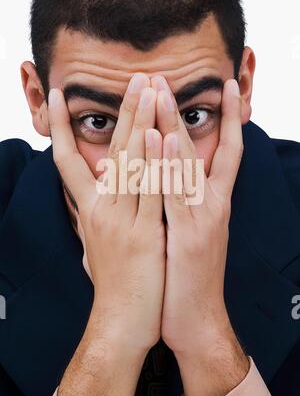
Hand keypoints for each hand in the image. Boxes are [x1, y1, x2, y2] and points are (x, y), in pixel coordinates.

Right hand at [48, 74, 165, 395]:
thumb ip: (91, 215)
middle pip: (110, 151)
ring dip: (139, 123)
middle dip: (123, 111)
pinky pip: (149, 192)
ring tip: (148, 89)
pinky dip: (153, 163)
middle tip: (135, 78)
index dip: (58, 127)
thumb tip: (85, 196)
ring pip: (130, 164)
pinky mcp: (143, 235)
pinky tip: (158, 135)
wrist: (120, 320)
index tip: (56, 97)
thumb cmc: (111, 281)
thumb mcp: (94, 243)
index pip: (67, 160)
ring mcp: (121, 220)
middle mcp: (100, 209)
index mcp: (88, 210)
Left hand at [152, 76, 248, 395]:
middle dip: (181, 111)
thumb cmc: (187, 275)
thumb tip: (170, 181)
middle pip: (199, 148)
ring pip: (186, 163)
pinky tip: (158, 136)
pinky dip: (167, 162)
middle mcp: (213, 203)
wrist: (194, 317)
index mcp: (215, 202)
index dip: (230, 118)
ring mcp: (202, 217)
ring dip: (172, 124)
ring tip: (159, 91)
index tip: (228, 86)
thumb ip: (185, 205)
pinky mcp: (188, 233)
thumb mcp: (190, 232)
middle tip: (165, 78)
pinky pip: (175, 192)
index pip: (228, 151)